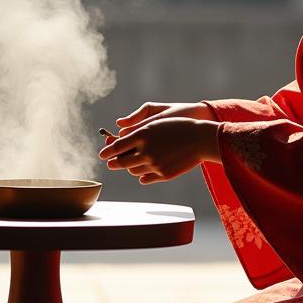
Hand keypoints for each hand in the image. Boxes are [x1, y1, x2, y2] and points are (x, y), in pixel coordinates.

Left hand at [99, 104, 220, 183]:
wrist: (200, 138)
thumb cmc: (177, 127)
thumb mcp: (154, 124)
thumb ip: (136, 133)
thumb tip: (119, 140)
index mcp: (142, 135)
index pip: (116, 147)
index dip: (107, 151)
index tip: (102, 154)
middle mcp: (146, 151)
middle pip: (121, 162)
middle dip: (114, 162)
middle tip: (110, 162)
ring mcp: (154, 164)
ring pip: (132, 171)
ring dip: (129, 168)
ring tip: (129, 164)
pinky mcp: (163, 174)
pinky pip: (145, 178)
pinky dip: (141, 175)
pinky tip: (142, 171)